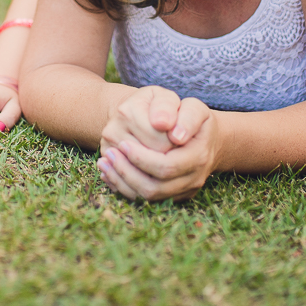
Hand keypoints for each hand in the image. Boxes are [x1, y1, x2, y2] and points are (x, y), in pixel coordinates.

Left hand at [98, 92, 215, 201]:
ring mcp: (183, 189)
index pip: (166, 165)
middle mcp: (193, 177)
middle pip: (155, 186)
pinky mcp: (171, 195)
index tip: (123, 143)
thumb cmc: (189, 117)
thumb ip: (181, 113)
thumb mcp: (192, 106)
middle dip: (128, 171)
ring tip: (105, 161)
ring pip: (148, 196)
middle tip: (110, 153)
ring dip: (123, 181)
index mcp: (199, 155)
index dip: (142, 158)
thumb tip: (166, 127)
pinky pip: (145, 199)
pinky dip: (123, 187)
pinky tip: (108, 171)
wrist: (200, 135)